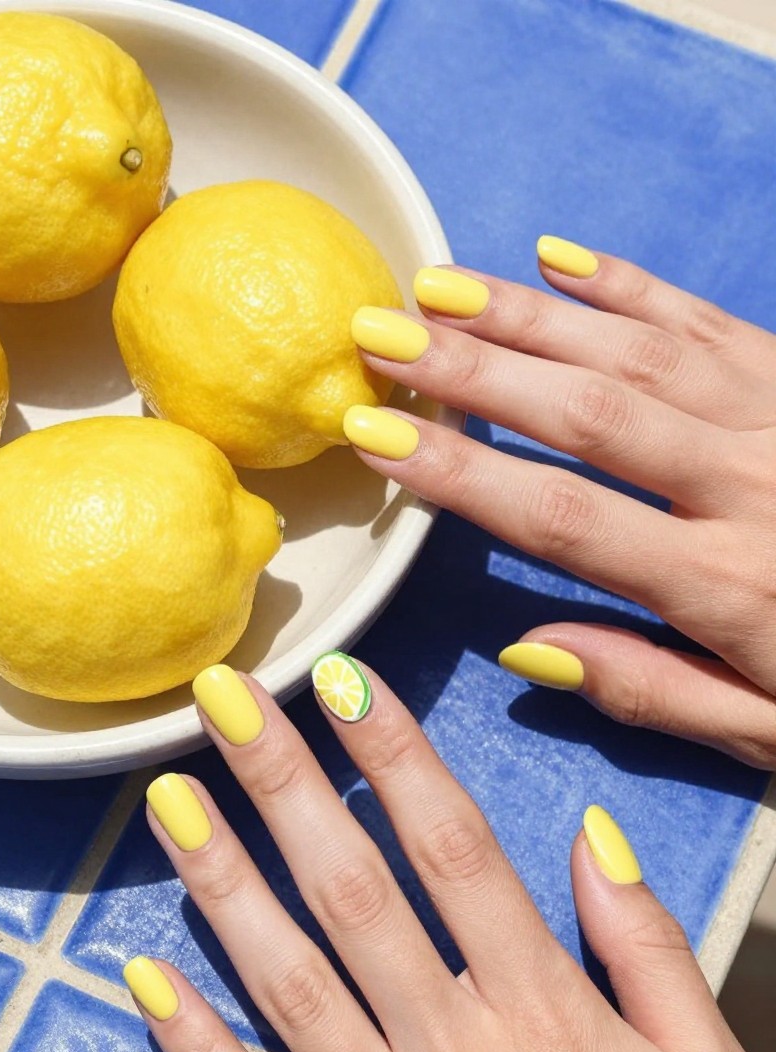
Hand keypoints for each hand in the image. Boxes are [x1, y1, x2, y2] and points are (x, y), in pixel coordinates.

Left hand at [123, 661, 775, 1051]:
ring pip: (287, 984)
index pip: (455, 849)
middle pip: (354, 891)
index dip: (395, 754)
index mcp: (544, 1013)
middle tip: (223, 699)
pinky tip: (139, 979)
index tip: (343, 680)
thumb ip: (650, 950)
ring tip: (166, 800)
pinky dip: (195, 1046)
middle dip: (284, 783)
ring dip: (221, 885)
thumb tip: (590, 837)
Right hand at [345, 239, 775, 766]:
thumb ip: (651, 691)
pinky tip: (561, 260)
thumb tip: (527, 649)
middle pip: (589, 412)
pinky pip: (712, 321)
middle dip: (474, 370)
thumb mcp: (767, 731)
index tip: (375, 434)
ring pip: (640, 351)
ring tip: (440, 289)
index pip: (563, 517)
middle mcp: (751, 484)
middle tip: (378, 333)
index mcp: (728, 583)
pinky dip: (633, 287)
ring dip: (530, 317)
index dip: (461, 472)